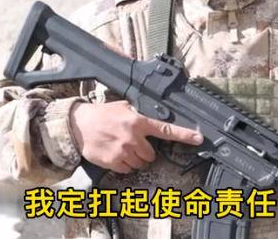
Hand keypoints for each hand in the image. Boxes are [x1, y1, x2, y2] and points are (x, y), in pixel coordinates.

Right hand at [69, 99, 203, 173]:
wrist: (79, 124)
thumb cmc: (103, 114)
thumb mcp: (124, 107)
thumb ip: (140, 114)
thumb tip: (153, 117)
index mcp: (138, 121)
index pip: (166, 130)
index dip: (184, 134)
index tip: (198, 138)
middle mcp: (133, 136)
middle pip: (151, 154)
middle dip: (145, 150)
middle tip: (134, 143)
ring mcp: (123, 150)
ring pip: (140, 163)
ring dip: (135, 158)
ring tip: (123, 147)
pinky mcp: (113, 161)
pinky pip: (127, 170)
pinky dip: (124, 165)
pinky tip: (116, 154)